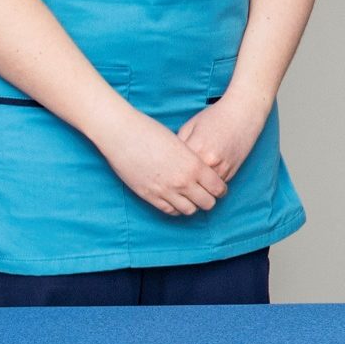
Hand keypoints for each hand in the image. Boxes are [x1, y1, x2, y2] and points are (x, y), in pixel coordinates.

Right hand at [97, 112, 229, 217]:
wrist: (124, 134)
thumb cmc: (152, 132)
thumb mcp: (181, 143)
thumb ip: (193, 160)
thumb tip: (202, 170)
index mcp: (194, 165)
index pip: (217, 187)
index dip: (220, 190)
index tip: (219, 189)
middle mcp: (182, 181)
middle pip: (207, 203)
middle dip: (209, 199)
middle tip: (207, 195)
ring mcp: (165, 190)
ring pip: (189, 210)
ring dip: (193, 205)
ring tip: (191, 198)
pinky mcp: (149, 196)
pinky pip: (169, 211)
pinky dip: (176, 208)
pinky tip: (176, 200)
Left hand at [177, 92, 270, 181]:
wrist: (243, 113)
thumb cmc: (215, 116)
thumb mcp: (190, 125)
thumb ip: (178, 144)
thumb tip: (169, 160)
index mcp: (196, 147)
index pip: (176, 168)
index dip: (168, 171)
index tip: (164, 173)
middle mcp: (209, 161)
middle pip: (189, 182)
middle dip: (180, 182)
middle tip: (172, 183)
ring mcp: (222, 168)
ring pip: (203, 188)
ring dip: (195, 188)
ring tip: (186, 184)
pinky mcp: (232, 172)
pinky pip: (215, 187)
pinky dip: (208, 186)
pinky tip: (202, 181)